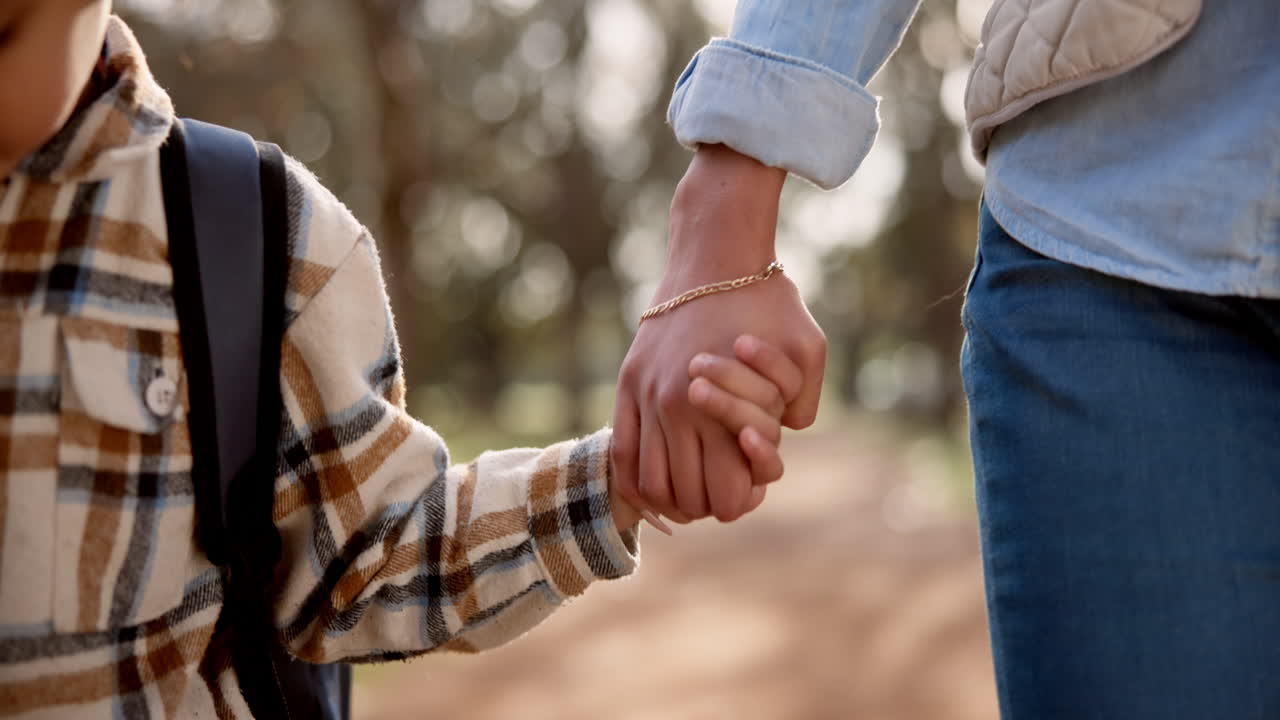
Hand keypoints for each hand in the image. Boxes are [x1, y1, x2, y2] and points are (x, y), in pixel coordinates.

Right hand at [611, 145, 826, 524]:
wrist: (715, 257)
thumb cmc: (768, 303)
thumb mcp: (809, 352)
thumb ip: (803, 407)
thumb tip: (781, 439)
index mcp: (721, 409)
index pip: (726, 495)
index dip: (743, 501)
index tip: (752, 487)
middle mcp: (677, 411)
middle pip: (688, 499)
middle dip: (711, 502)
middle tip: (725, 485)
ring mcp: (646, 398)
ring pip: (650, 485)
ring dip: (674, 497)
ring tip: (694, 485)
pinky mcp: (627, 384)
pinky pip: (620, 454)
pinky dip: (637, 482)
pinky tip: (658, 483)